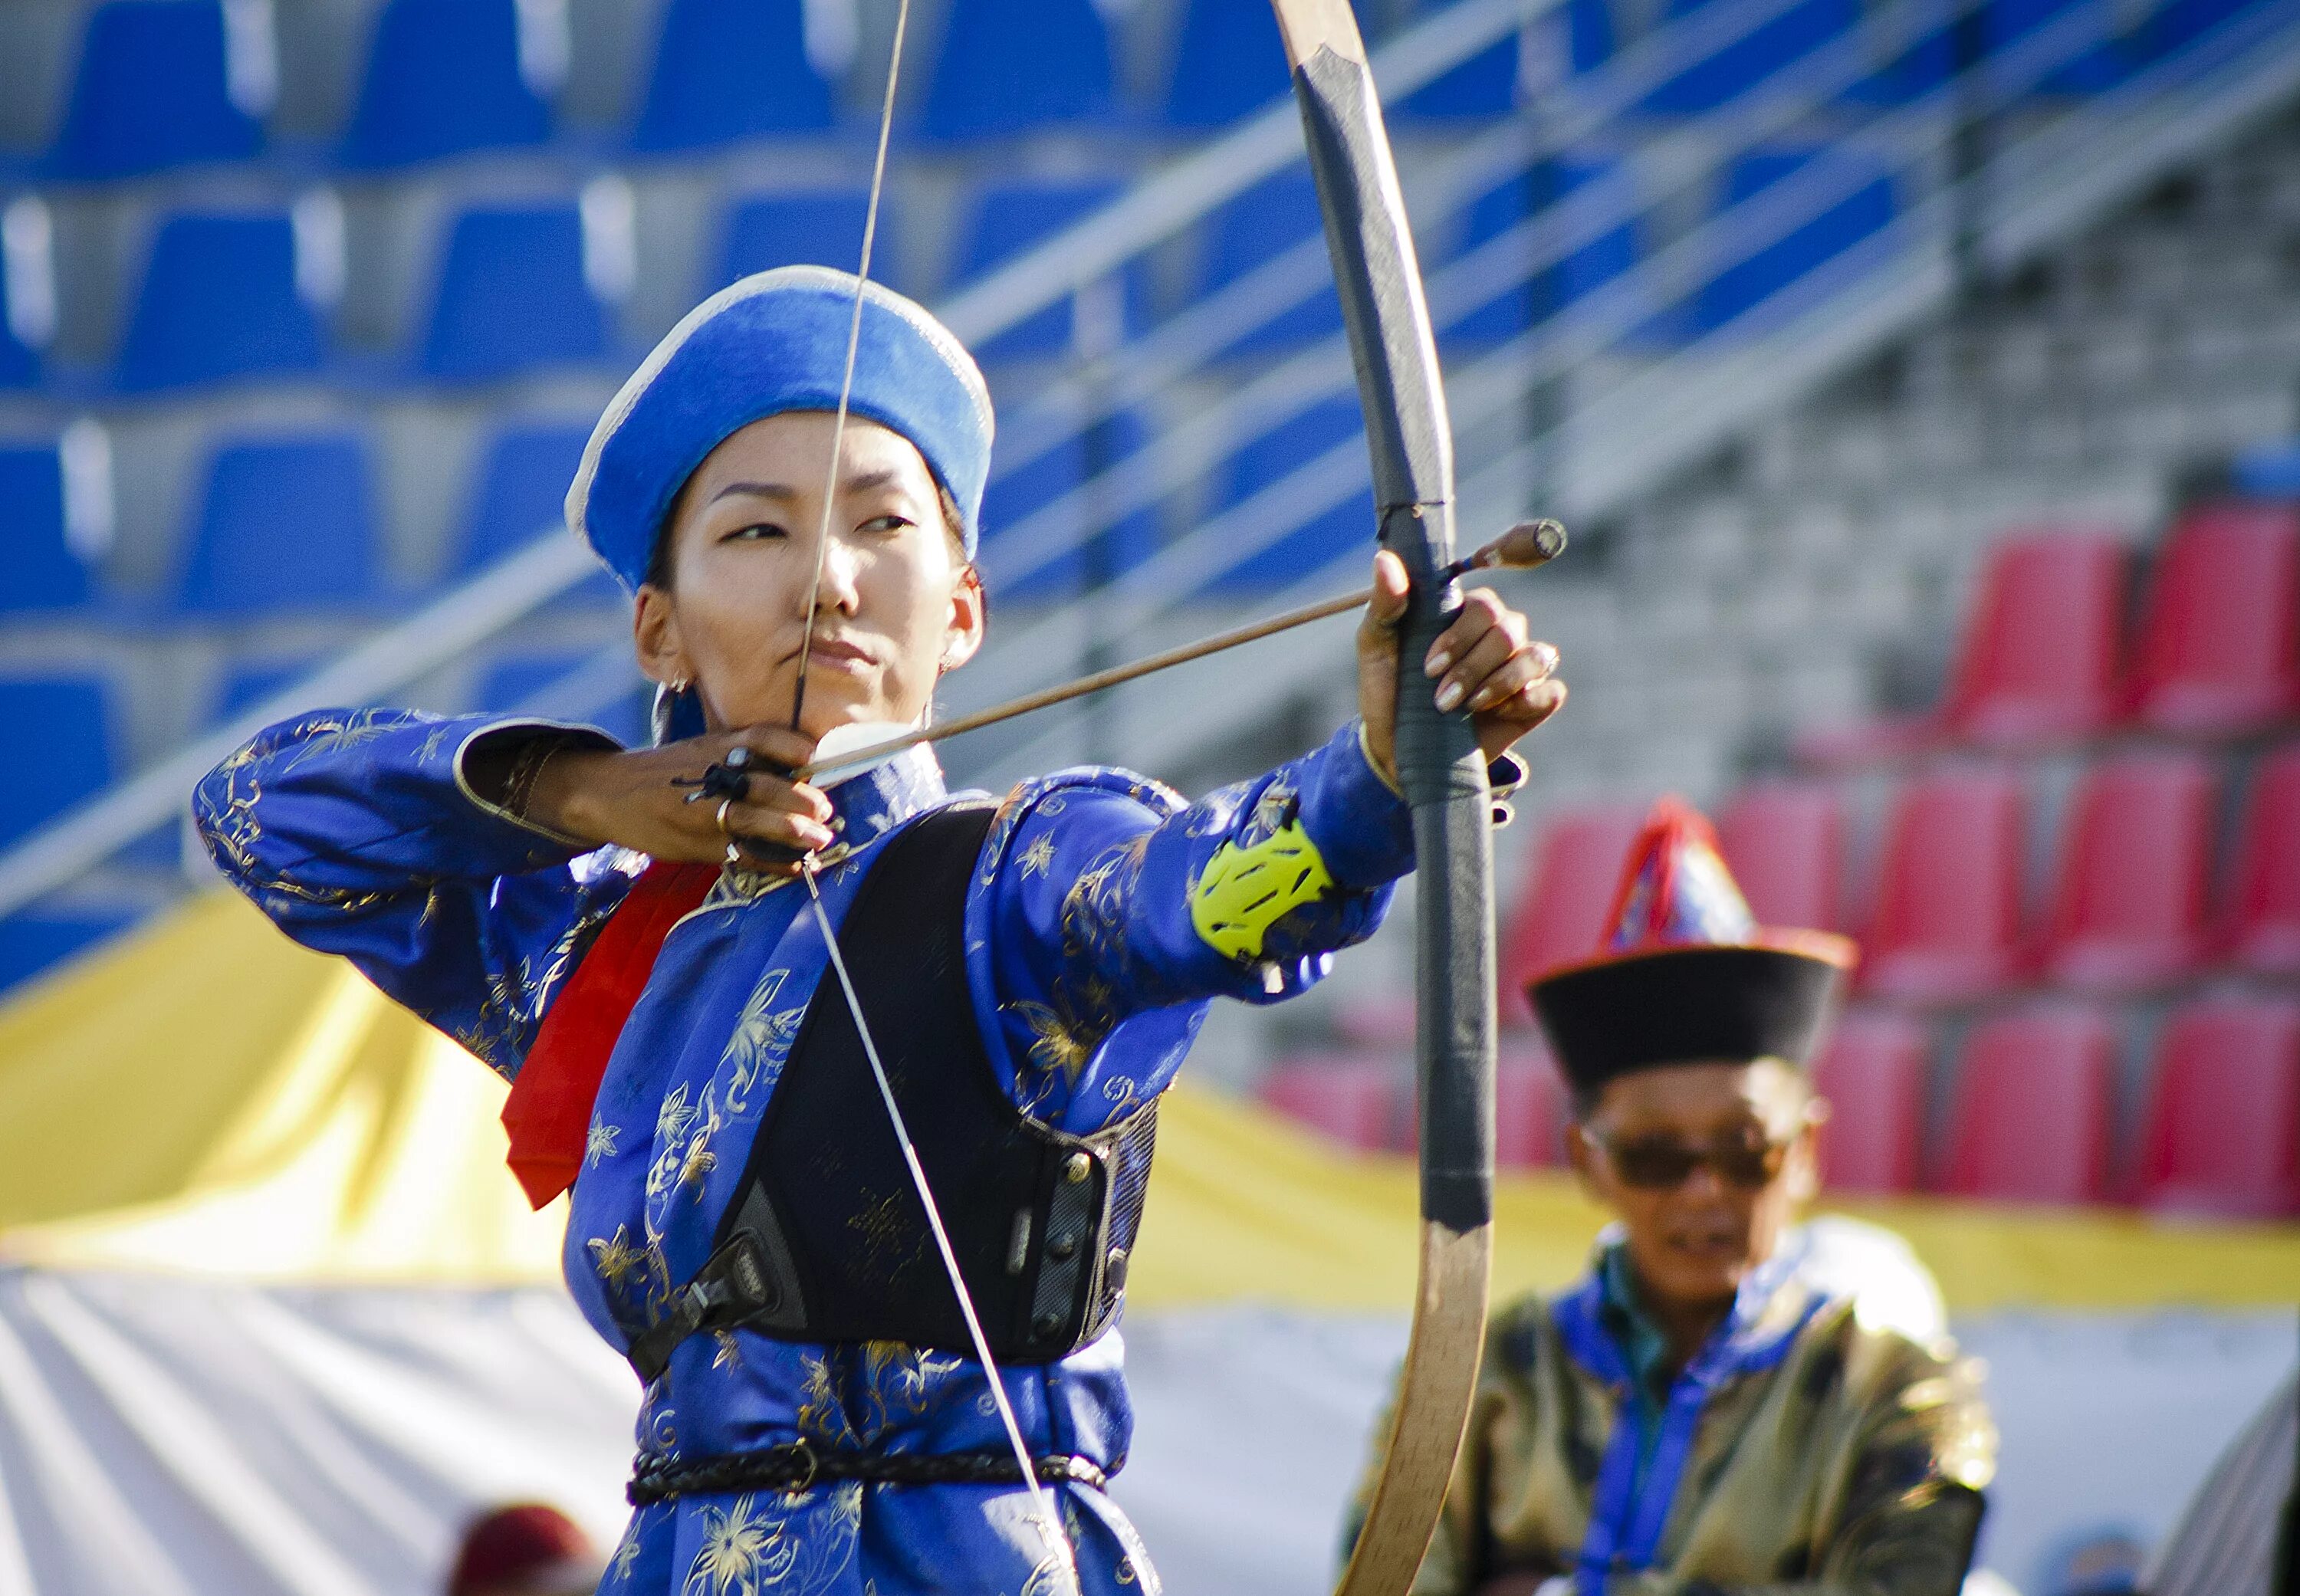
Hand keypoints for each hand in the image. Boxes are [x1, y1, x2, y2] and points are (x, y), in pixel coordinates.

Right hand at [523, 724, 835, 876]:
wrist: (608, 792)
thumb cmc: (667, 771)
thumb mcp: (700, 750)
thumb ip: (742, 756)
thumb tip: (802, 769)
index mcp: (716, 747)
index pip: (759, 739)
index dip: (789, 747)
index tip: (814, 757)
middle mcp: (711, 776)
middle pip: (760, 783)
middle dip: (796, 798)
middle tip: (825, 809)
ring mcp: (702, 812)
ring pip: (751, 820)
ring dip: (790, 831)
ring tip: (820, 839)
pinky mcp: (698, 845)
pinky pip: (740, 854)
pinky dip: (772, 862)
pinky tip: (797, 867)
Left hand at [1358, 548, 1565, 784]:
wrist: (1396, 746)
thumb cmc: (1388, 689)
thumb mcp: (1376, 646)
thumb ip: (1385, 603)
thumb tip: (1384, 559)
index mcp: (1466, 614)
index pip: (1485, 606)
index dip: (1461, 637)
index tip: (1429, 668)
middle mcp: (1499, 635)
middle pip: (1509, 631)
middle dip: (1473, 668)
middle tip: (1442, 699)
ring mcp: (1519, 668)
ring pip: (1536, 657)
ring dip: (1498, 685)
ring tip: (1465, 708)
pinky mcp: (1533, 703)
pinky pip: (1551, 692)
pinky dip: (1526, 702)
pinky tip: (1496, 714)